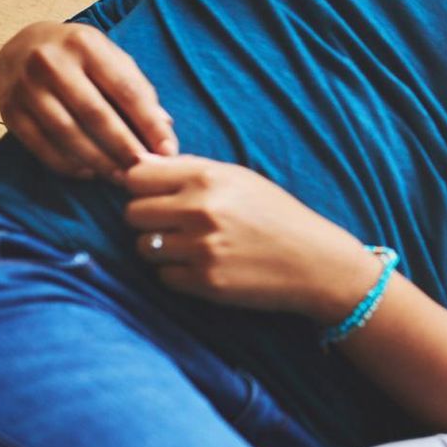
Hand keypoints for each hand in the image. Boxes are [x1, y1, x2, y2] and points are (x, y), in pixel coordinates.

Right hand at [0, 21, 175, 179]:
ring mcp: (26, 87)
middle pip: (95, 115)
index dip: (149, 124)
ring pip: (67, 133)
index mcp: (86, 45)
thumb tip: (165, 125)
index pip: (125, 90)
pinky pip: (41, 146)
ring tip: (120, 176)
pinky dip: (67, 164)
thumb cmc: (80, 55)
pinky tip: (88, 172)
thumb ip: (137, 89)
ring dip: (98, 161)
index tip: (167, 150)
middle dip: (124, 147)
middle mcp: (52, 63)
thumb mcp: (110, 58)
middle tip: (145, 171)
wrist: (23, 43)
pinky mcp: (9, 110)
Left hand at [122, 155, 378, 319]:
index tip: (157, 196)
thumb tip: (136, 165)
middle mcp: (200, 209)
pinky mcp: (205, 282)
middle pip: (133, 213)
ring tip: (191, 247)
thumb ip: (188, 170)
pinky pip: (163, 276)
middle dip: (149, 220)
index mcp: (207, 177)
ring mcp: (201, 247)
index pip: (137, 176)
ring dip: (160, 249)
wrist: (314, 261)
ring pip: (143, 247)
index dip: (142, 187)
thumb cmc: (276, 215)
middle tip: (175, 225)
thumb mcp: (238, 179)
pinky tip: (203, 266)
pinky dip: (177, 273)